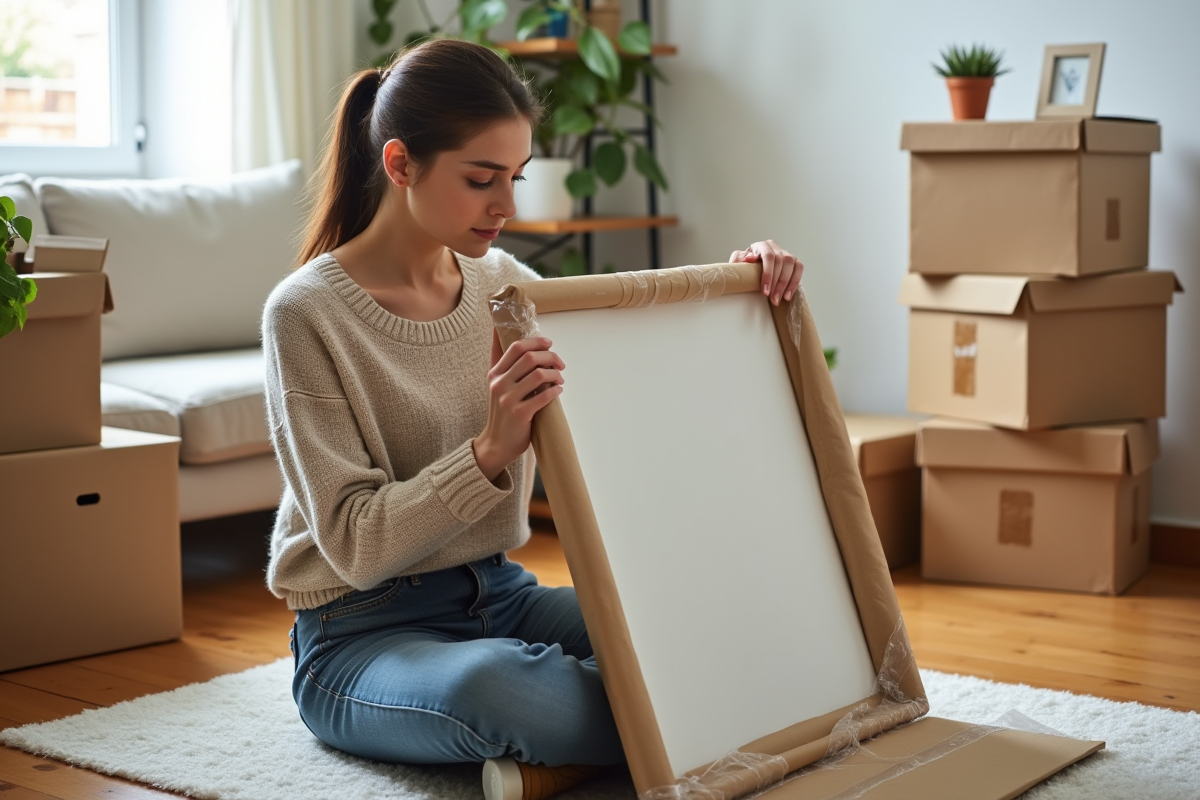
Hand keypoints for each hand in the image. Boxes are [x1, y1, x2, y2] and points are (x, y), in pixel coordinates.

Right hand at [473, 332, 564, 481]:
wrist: (496, 444)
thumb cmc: (502, 413)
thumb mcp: (498, 387)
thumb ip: (506, 367)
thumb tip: (511, 340)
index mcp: (494, 374)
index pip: (515, 347)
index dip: (535, 341)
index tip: (549, 343)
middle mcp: (499, 384)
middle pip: (529, 357)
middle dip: (550, 357)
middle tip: (560, 364)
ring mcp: (508, 399)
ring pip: (539, 375)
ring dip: (555, 375)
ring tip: (560, 380)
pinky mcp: (519, 414)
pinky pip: (543, 396)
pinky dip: (555, 390)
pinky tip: (558, 390)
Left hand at [729, 239, 803, 305]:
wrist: (749, 271)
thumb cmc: (743, 267)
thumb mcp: (738, 263)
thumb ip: (740, 260)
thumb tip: (751, 258)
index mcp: (761, 246)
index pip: (768, 256)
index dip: (768, 274)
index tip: (765, 291)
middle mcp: (775, 247)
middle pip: (781, 261)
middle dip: (777, 283)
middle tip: (772, 299)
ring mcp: (785, 253)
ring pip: (791, 264)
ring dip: (786, 284)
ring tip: (778, 299)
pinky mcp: (794, 262)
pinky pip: (799, 269)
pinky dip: (795, 282)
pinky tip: (788, 295)